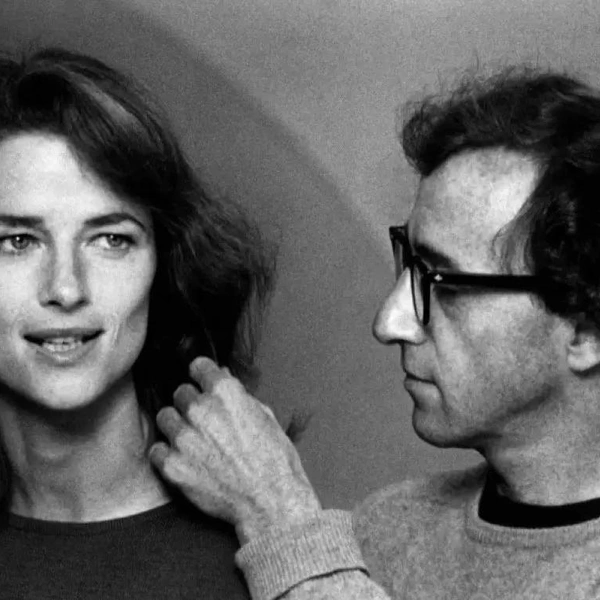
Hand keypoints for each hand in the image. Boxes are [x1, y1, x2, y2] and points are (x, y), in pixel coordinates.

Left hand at [149, 356, 321, 544]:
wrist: (269, 502)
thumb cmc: (274, 459)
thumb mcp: (265, 416)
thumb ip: (238, 395)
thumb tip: (223, 378)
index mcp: (226, 393)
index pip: (198, 366)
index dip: (202, 375)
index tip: (202, 383)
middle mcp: (201, 410)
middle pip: (180, 392)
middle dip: (191, 404)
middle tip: (203, 421)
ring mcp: (184, 438)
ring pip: (165, 417)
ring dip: (177, 426)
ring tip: (192, 441)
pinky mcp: (173, 465)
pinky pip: (157, 450)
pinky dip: (167, 454)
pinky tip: (184, 461)